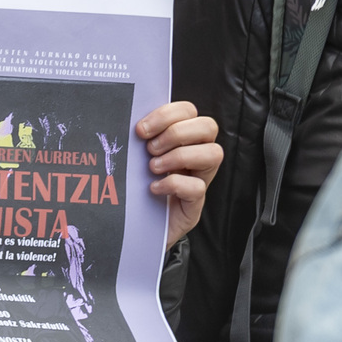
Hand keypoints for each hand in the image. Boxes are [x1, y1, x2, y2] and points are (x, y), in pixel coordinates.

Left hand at [137, 102, 224, 247]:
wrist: (131, 231)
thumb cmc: (132, 191)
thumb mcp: (134, 159)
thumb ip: (138, 139)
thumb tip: (128, 120)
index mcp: (181, 139)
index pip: (189, 111)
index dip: (167, 114)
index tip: (141, 129)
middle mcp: (195, 156)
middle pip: (208, 126)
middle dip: (176, 133)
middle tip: (150, 149)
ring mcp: (199, 180)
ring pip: (213, 153)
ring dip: (179, 156)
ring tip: (153, 168)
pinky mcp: (194, 206)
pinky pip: (197, 187)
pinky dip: (173, 184)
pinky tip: (154, 188)